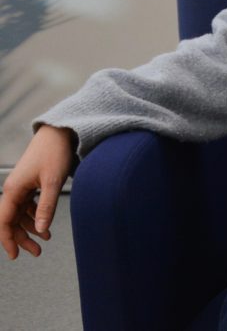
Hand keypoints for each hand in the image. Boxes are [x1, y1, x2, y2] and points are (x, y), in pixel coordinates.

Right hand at [1, 124, 76, 259]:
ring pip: (20, 214)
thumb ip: (46, 207)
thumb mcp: (53, 182)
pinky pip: (27, 206)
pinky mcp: (29, 184)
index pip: (4, 221)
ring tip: (45, 240)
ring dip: (29, 228)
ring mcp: (20, 187)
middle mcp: (13, 189)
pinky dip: (35, 216)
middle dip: (21, 238)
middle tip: (36, 252)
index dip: (7, 240)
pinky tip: (45, 226)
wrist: (59, 132)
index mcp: (13, 190)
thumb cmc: (55, 153)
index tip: (14, 256)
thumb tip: (40, 229)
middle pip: (11, 220)